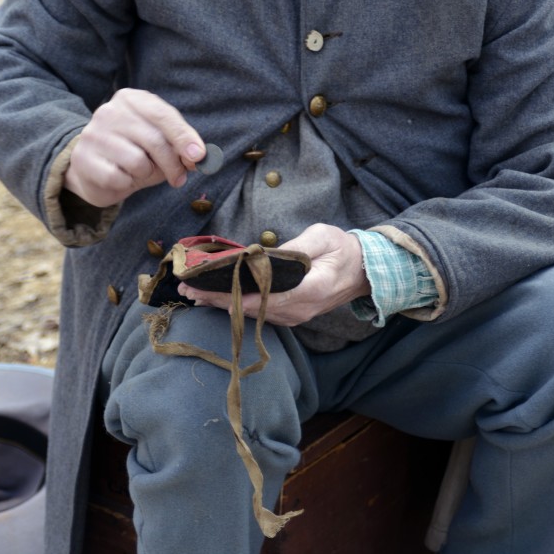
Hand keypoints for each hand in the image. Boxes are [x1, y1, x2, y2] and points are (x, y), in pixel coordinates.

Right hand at [63, 89, 204, 206]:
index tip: (198, 156)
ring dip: (147, 174)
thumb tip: (197, 156)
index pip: (163, 115)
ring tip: (140, 172)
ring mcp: (94, 134)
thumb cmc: (134, 151)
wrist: (93, 168)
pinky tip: (121, 178)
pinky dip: (127, 184)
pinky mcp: (83, 158)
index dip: (184, 137)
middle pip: (154, 140)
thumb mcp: (159, 141)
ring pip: (137, 161)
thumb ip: (178, 144)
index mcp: (132, 99)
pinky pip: (119, 178)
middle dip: (172, 164)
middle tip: (179, 178)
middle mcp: (110, 111)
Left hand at [178, 224, 370, 325]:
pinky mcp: (292, 315)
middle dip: (219, 301)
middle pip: (253, 310)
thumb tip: (264, 256)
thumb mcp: (322, 237)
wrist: (364, 271)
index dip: (234, 296)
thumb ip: (296, 247)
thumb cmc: (343, 249)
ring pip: (254, 315)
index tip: (208, 291)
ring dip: (224, 305)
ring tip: (195, 294)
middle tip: (188, 291)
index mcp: (310, 290)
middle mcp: (300, 310)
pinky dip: (237, 306)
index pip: (266, 298)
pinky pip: (261, 314)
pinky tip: (218, 298)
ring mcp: (296, 316)